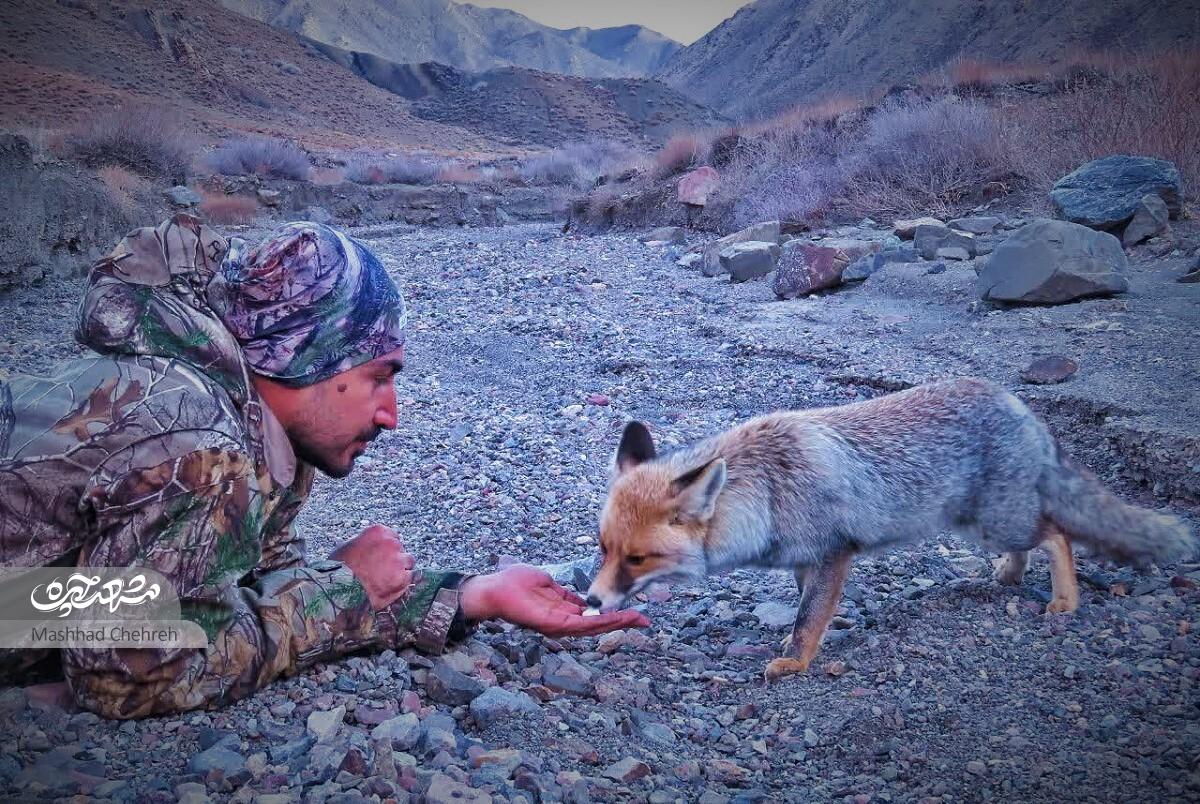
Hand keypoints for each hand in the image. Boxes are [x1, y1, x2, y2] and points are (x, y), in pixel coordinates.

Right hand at [329, 525, 414, 608]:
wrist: (340, 588)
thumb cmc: (338, 568)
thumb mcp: (347, 547)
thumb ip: (363, 543)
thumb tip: (366, 547)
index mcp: (378, 531)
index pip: (391, 536)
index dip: (386, 548)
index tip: (381, 557)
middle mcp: (391, 543)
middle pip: (400, 549)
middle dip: (394, 559)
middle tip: (382, 570)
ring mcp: (398, 560)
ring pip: (408, 563)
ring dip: (401, 570)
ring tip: (386, 580)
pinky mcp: (402, 578)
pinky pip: (408, 579)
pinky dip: (401, 584)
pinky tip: (389, 588)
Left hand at [459, 564, 649, 637]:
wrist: (494, 590)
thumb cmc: (514, 585)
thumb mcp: (547, 585)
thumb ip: (564, 593)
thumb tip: (579, 598)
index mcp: (563, 612)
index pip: (593, 616)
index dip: (614, 615)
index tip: (633, 612)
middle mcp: (564, 622)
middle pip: (599, 624)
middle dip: (622, 622)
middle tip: (645, 620)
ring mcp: (559, 626)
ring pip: (594, 627)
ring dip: (617, 623)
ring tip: (637, 620)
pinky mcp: (554, 625)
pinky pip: (581, 625)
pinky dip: (600, 622)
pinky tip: (615, 618)